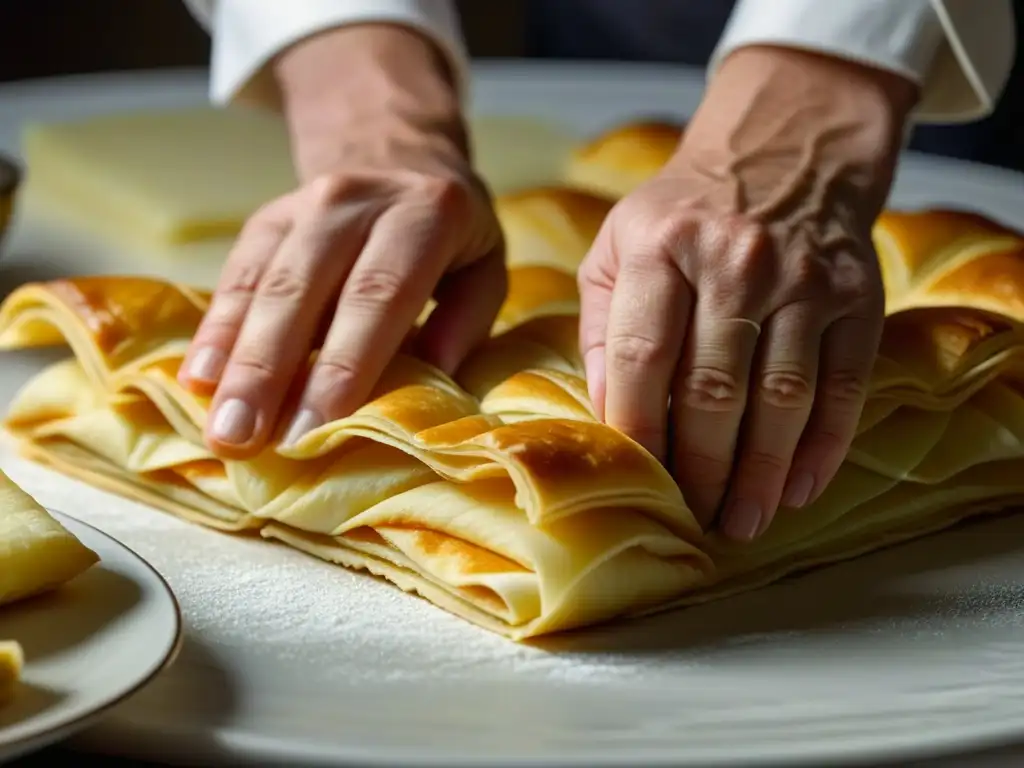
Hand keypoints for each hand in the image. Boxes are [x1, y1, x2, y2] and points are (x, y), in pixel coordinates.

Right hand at [178, 25, 504, 458]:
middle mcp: (355, 201)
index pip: (378, 293)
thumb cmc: (449, 239)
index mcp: (425, 214)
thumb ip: (466, 319)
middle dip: (270, 371)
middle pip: (304, 289)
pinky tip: (199, 381)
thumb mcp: (485, 267)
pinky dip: (216, 331)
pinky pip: (235, 276)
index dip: (344, 362)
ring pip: (261, 284)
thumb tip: (432, 375)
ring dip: (234, 361)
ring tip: (219, 427)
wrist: (400, 156)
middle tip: (244, 440)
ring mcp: (302, 205)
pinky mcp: (265, 219)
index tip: (315, 427)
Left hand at [577, 46, 917, 540]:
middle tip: (693, 518)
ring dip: (761, 474)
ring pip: (782, 399)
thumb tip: (606, 414)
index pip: (642, 356)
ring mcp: (804, 280)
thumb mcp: (617, 249)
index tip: (638, 480)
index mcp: (661, 247)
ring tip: (742, 522)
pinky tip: (799, 489)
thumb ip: (602, 328)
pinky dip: (822, 447)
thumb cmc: (681, 216)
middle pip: (713, 390)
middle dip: (701, 469)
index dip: (637, 428)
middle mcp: (736, 261)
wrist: (781, 150)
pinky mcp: (857, 297)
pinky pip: (843, 387)